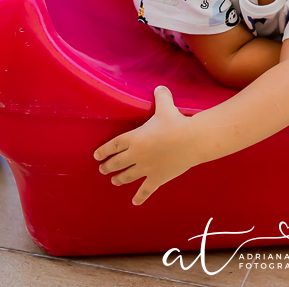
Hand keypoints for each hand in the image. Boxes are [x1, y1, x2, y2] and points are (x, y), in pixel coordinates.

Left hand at [93, 85, 200, 204]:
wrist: (191, 140)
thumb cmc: (176, 122)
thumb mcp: (166, 106)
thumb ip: (160, 96)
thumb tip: (159, 87)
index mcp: (133, 138)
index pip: (113, 145)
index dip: (103, 151)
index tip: (96, 155)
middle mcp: (136, 155)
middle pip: (116, 162)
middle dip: (107, 166)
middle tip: (102, 169)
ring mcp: (146, 168)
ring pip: (127, 176)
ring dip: (119, 179)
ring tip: (114, 180)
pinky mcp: (158, 178)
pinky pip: (145, 190)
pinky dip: (139, 197)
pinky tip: (134, 202)